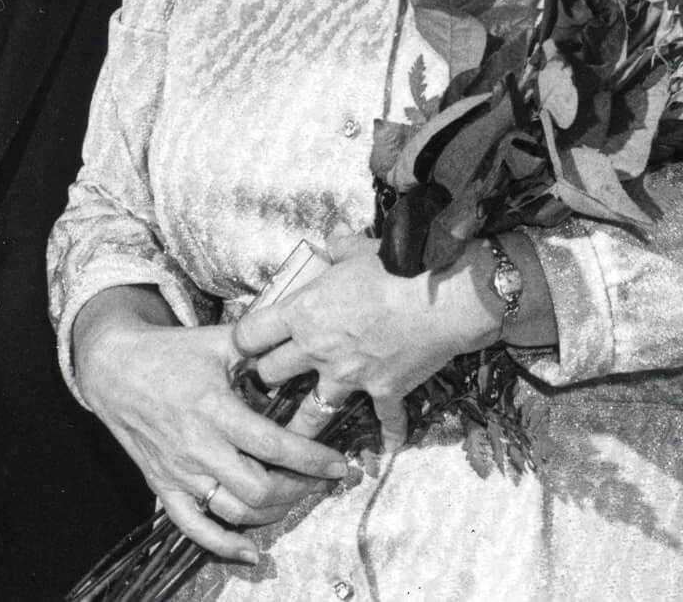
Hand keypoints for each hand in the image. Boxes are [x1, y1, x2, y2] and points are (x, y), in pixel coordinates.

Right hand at [71, 288, 350, 564]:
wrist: (114, 371)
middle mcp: (199, 447)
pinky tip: (251, 551)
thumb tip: (302, 339)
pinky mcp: (164, 487)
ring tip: (293, 498)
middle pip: (259, 489)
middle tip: (318, 479)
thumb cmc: (172, 353)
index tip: (338, 465)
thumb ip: (260, 345)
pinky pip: (194, 527)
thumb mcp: (218, 341)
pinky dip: (224, 545)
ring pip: (234, 511)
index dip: (312, 460)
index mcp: (216, 410)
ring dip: (271, 513)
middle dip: (297, 489)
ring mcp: (180, 472)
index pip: (273, 446)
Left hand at [232, 234, 497, 450]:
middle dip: (268, 377)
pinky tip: (389, 446)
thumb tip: (334, 236)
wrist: (439, 298)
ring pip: (311, 414)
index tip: (246, 344)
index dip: (243, 340)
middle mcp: (317, 350)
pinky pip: (384, 421)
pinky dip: (389, 433)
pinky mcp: (383, 392)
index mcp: (303, 313)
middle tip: (272, 378)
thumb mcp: (361, 249)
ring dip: (302, 426)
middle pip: (271, 375)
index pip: (251, 333)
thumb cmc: (395, 267)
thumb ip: (340, 246)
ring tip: (293, 441)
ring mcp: (349, 377)